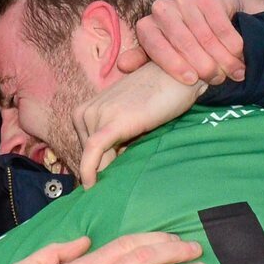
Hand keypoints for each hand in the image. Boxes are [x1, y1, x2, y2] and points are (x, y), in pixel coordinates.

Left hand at [74, 62, 206, 188]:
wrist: (179, 76)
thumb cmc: (158, 99)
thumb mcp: (129, 123)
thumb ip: (117, 143)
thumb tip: (110, 174)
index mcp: (85, 111)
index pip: (85, 152)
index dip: (95, 170)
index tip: (103, 187)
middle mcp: (86, 112)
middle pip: (89, 156)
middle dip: (103, 170)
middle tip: (120, 183)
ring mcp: (97, 114)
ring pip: (95, 157)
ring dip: (110, 170)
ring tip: (132, 171)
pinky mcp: (112, 121)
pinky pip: (94, 150)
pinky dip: (90, 170)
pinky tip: (92, 187)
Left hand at [117, 0, 263, 84]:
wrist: (223, 15)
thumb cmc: (191, 44)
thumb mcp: (167, 55)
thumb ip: (146, 61)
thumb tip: (122, 66)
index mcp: (148, 26)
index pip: (154, 45)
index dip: (173, 64)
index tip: (190, 81)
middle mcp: (162, 9)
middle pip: (182, 42)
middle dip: (202, 64)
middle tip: (217, 80)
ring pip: (204, 35)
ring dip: (223, 58)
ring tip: (235, 73)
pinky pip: (221, 24)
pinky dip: (233, 43)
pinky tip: (240, 55)